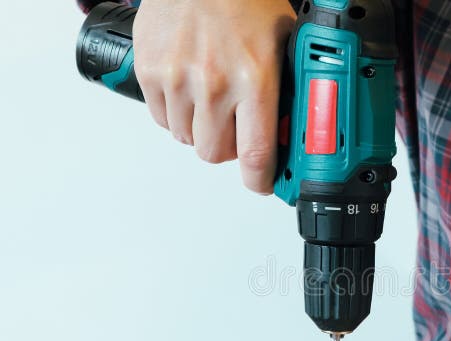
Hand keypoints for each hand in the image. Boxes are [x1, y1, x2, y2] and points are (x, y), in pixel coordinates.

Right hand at [133, 0, 295, 192]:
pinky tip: (189, 87)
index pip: (255, 155)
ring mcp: (178, 79)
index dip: (260, 180)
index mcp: (255, 79)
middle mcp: (215, 84)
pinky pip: (162, 118)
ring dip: (200, 129)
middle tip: (235, 127)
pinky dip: (175, 112)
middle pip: (215, 154)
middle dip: (228, 147)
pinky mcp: (150, 71)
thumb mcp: (285, 42)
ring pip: (187, 139)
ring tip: (211, 97)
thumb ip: (289, 89)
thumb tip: (295, 128)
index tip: (263, 183)